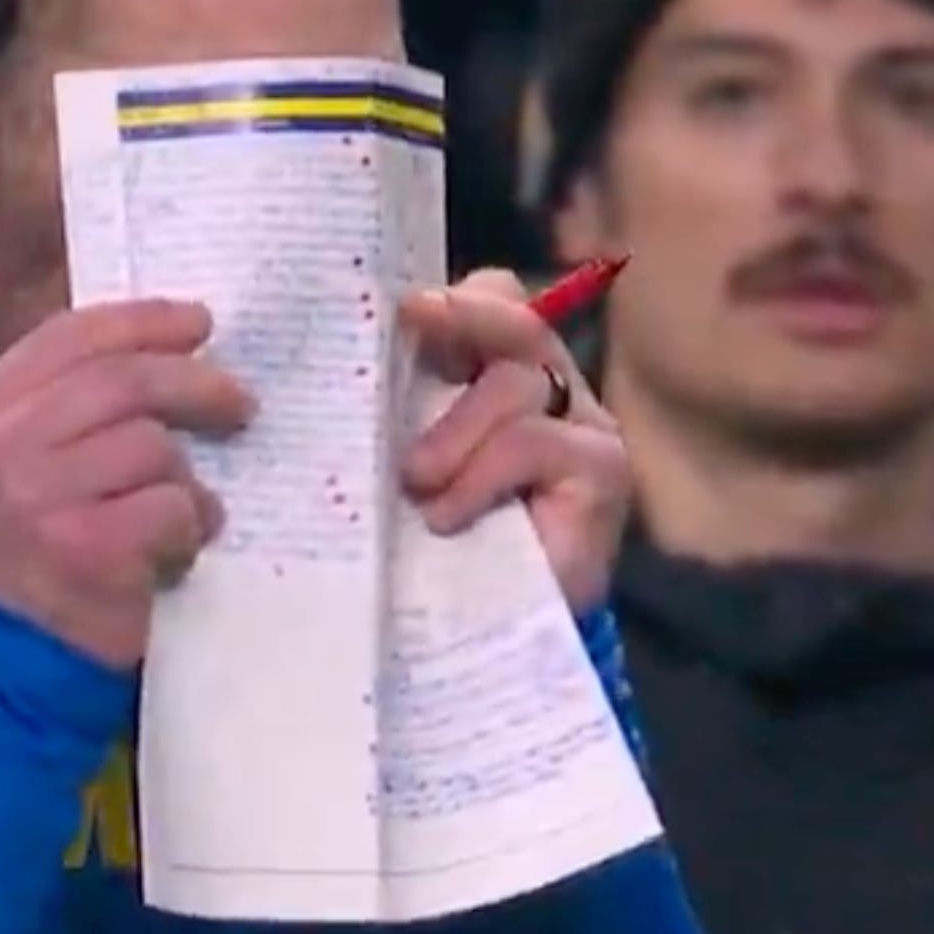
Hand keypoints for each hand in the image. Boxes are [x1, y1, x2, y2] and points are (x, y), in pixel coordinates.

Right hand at [0, 299, 255, 669]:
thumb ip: (62, 407)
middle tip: (238, 402)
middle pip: (122, 380)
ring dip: (187, 482)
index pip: (68, 338)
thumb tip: (164, 347)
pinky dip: (190, 529)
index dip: (142, 322)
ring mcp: (38, 499)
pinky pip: (174, 507)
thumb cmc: (24, 560)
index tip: (198, 323)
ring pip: (154, 446)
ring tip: (179, 516)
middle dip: (195, 385)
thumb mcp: (13, 467)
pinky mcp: (88, 549)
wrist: (2, 668)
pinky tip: (174, 554)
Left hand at [399, 269, 630, 611]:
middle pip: (514, 321)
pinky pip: (531, 442)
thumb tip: (331, 367)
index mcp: (500, 375)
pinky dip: (478, 476)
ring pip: (514, 383)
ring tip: (416, 482)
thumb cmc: (442, 547)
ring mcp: (586, 426)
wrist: (496, 636)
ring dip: (452, 432)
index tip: (397, 306)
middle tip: (410, 319)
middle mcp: (550, 389)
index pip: (493, 302)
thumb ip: (396, 413)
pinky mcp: (602, 470)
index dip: (449, 297)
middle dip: (461, 316)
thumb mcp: (408, 466)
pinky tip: (446, 515)